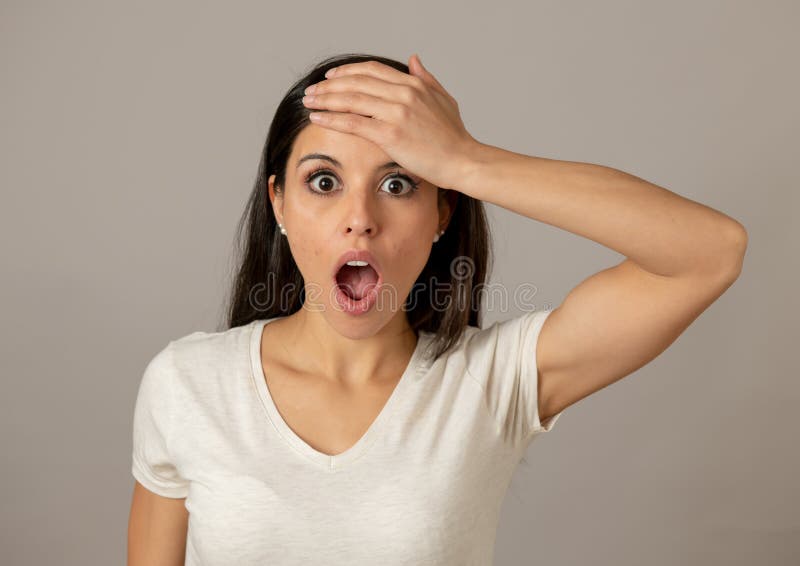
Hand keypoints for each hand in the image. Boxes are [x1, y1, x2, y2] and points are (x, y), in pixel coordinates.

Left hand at [302, 54, 479, 192]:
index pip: (372, 70)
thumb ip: (426, 78)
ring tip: (308, 101)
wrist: (463, 161)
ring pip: (351, 99)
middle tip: (312, 90)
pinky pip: (353, 122)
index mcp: (414, 84)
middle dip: (329, 85)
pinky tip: (317, 117)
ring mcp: (396, 112)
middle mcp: (403, 93)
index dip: (347, 71)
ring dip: (325, 99)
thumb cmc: (455, 137)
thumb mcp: (444, 99)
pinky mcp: (390, 134)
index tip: (331, 77)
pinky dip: (332, 118)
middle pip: (356, 81)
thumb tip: (413, 59)